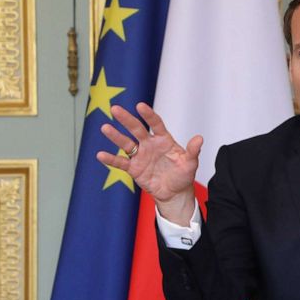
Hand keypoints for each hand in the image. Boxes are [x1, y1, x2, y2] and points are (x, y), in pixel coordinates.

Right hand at [96, 102, 200, 224]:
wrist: (174, 193)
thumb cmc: (183, 175)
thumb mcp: (190, 164)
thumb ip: (193, 151)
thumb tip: (200, 138)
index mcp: (164, 140)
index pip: (155, 124)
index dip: (149, 115)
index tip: (140, 106)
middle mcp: (150, 144)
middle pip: (136, 129)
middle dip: (126, 119)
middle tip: (115, 109)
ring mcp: (140, 155)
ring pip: (126, 143)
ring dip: (115, 136)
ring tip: (105, 128)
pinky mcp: (134, 168)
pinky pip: (121, 162)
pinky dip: (111, 159)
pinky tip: (100, 155)